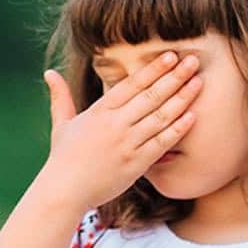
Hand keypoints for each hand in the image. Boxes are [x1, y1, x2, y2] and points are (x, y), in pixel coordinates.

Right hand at [37, 51, 202, 211]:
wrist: (64, 191)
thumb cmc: (63, 158)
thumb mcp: (62, 123)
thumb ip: (60, 97)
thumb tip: (49, 73)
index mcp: (100, 111)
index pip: (132, 84)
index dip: (153, 69)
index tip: (171, 56)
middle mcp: (115, 124)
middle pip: (151, 96)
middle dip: (174, 77)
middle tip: (194, 61)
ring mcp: (127, 143)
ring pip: (160, 116)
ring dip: (181, 99)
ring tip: (199, 83)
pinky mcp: (136, 163)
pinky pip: (161, 143)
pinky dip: (177, 129)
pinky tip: (193, 116)